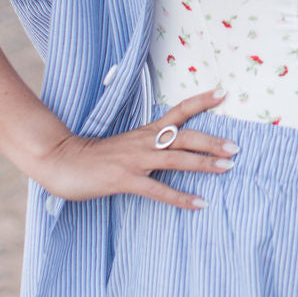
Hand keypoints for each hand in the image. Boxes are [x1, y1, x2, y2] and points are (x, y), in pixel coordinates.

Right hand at [31, 88, 234, 209]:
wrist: (61, 160)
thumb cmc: (92, 155)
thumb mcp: (125, 145)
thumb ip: (147, 146)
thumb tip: (169, 148)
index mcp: (145, 132)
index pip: (179, 111)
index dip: (201, 101)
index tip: (223, 93)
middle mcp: (145, 142)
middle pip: (186, 135)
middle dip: (213, 141)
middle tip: (236, 147)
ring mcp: (136, 160)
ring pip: (177, 158)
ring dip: (204, 164)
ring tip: (228, 168)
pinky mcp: (126, 180)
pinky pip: (159, 190)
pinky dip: (181, 197)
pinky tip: (199, 203)